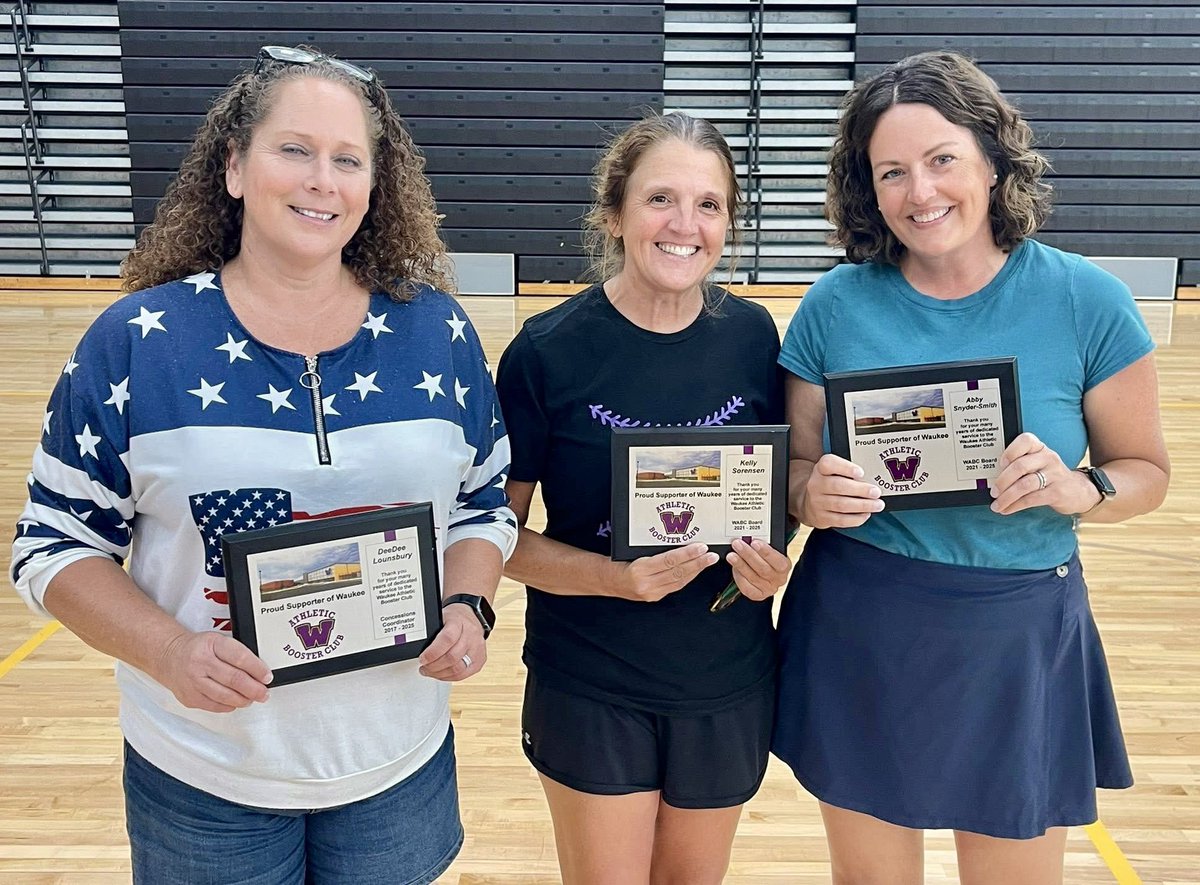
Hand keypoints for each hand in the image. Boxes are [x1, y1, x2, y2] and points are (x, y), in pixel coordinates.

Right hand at [156, 631, 271, 712]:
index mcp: (211, 644)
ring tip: (253, 698)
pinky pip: (215, 706)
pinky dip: (229, 705)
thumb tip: (260, 672)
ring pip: (225, 696)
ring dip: (244, 699)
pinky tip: (236, 702)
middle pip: (234, 679)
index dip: (257, 669)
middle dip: (254, 689)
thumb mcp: (218, 641)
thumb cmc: (199, 649)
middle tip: (264, 693)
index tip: (267, 676)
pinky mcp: (190, 698)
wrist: (169, 657)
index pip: (240, 657)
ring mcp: (193, 682)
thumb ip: (237, 654)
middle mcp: (200, 662)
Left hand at [419, 603, 485, 681]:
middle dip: (434, 666)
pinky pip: (464, 675)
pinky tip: (442, 673)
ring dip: (440, 674)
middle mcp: (471, 635)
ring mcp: (477, 648)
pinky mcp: (480, 659)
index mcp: (459, 622)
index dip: (433, 652)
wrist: (469, 617)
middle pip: (452, 657)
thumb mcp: (440, 618)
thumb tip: (418, 650)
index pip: (447, 639)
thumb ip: (431, 633)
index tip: (422, 658)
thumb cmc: (453, 618)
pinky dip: (450, 677)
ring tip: (430, 671)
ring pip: (458, 669)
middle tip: (424, 667)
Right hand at [613, 543, 719, 601]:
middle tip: (711, 555)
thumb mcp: (634, 551)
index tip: (701, 547)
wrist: (610, 580)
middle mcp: (646, 584)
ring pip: (679, 580)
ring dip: (696, 570)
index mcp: (639, 569)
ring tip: (708, 561)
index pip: (669, 560)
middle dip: (697, 563)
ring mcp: (651, 593)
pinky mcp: (655, 597)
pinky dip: (687, 576)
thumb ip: (656, 549)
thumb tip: (679, 541)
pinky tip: (696, 569)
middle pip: (677, 572)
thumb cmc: (620, 562)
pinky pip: (675, 586)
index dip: (687, 554)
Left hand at [726, 538, 791, 601]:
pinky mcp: (758, 595)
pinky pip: (746, 587)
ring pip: (753, 577)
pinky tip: (734, 568)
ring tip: (732, 555)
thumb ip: (765, 544)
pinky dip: (739, 577)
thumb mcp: (770, 549)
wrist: (764, 573)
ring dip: (740, 565)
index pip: (778, 561)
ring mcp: (768, 588)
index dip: (766, 552)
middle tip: (737, 544)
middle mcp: (778, 579)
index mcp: (784, 566)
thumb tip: (753, 535)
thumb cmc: (766, 558)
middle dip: (748, 555)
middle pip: (763, 569)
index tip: (754, 542)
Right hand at [802, 454, 883, 528]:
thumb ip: (849, 472)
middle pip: (838, 486)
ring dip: (862, 505)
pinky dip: (856, 518)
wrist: (810, 501)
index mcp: (821, 469)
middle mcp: (816, 485)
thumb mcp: (834, 471)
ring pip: (841, 505)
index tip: (861, 472)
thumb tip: (871, 479)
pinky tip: (866, 514)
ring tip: (877, 505)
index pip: (829, 464)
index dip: (845, 468)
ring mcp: (818, 502)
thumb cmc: (829, 483)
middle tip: (876, 492)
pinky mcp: (822, 518)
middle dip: (860, 490)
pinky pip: (841, 520)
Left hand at [990, 432, 1098, 515]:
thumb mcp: (1037, 463)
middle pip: (1020, 466)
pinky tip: (1007, 510)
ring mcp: (1054, 475)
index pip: (1025, 440)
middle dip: (1002, 481)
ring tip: (997, 505)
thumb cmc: (1048, 475)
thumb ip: (1019, 464)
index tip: (999, 464)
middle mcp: (1048, 458)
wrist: (1077, 490)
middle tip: (993, 492)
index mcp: (1040, 448)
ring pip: (1025, 485)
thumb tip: (992, 478)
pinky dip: (1015, 506)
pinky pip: (1032, 499)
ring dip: (1006, 497)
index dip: (1009, 451)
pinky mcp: (1057, 492)